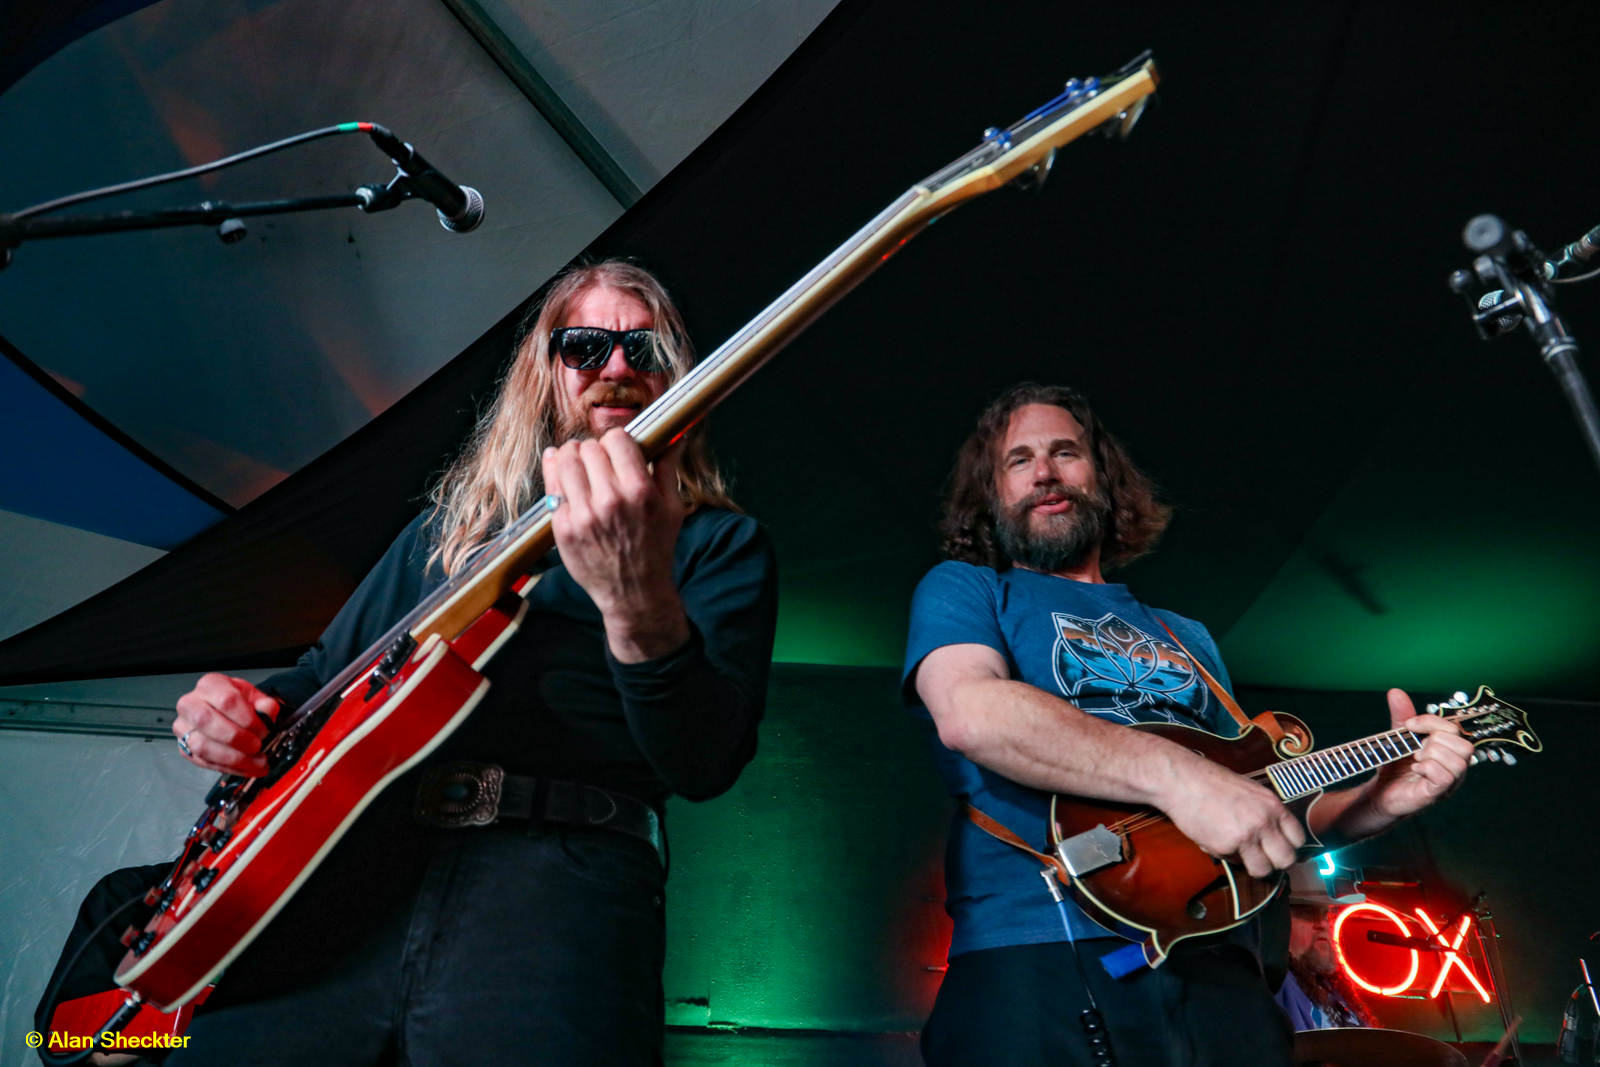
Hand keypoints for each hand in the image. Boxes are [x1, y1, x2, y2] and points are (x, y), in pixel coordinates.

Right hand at [173, 673, 278, 775]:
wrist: (226, 712)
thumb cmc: (240, 703)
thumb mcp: (256, 698)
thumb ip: (265, 705)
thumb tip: (267, 712)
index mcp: (210, 685)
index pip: (226, 700)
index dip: (247, 719)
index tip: (264, 731)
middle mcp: (190, 704)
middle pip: (206, 721)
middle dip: (236, 739)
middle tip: (258, 747)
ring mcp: (183, 727)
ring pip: (201, 745)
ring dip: (232, 758)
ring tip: (257, 764)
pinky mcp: (184, 748)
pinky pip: (203, 762)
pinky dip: (228, 768)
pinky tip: (247, 769)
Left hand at [543, 430, 689, 661]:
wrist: (634, 593)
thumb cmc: (656, 548)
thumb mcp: (672, 508)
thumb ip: (668, 467)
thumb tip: (676, 435)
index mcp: (639, 491)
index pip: (617, 439)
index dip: (617, 441)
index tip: (618, 449)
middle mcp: (609, 500)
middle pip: (589, 447)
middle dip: (594, 450)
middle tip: (598, 461)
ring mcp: (582, 515)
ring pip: (564, 460)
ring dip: (570, 456)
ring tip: (577, 462)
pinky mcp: (562, 528)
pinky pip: (550, 486)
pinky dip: (554, 473)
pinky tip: (561, 472)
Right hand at [1157, 755, 1304, 878]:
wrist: (1183, 780)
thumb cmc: (1213, 784)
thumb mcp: (1251, 792)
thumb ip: (1266, 814)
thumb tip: (1274, 838)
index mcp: (1273, 805)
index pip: (1298, 839)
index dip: (1288, 847)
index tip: (1279, 849)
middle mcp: (1265, 822)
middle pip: (1286, 859)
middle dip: (1275, 863)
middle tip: (1262, 858)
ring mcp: (1246, 836)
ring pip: (1263, 869)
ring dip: (1253, 866)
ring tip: (1240, 854)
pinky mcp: (1226, 847)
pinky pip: (1234, 862)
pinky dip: (1226, 855)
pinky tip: (1215, 839)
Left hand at [1365, 688, 1472, 819]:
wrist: (1380, 791)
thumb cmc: (1395, 765)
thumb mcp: (1399, 737)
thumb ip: (1402, 716)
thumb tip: (1396, 691)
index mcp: (1449, 750)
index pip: (1455, 729)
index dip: (1431, 722)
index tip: (1409, 725)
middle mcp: (1455, 766)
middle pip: (1465, 745)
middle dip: (1436, 740)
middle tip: (1416, 748)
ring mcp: (1449, 782)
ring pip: (1459, 761)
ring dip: (1432, 755)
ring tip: (1416, 759)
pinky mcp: (1437, 793)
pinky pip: (1445, 777)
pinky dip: (1427, 768)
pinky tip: (1415, 770)